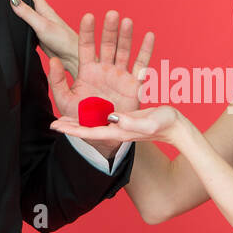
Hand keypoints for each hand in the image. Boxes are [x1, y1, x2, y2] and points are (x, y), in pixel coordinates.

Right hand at [0, 0, 81, 75]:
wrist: (72, 57)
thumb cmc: (63, 41)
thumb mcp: (42, 25)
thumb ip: (27, 13)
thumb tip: (13, 0)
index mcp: (44, 8)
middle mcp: (42, 13)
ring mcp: (41, 22)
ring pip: (26, 8)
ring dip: (16, 2)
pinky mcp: (39, 33)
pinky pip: (26, 20)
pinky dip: (18, 16)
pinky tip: (14, 20)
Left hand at [46, 9, 154, 120]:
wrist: (102, 135)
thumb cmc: (82, 118)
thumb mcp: (64, 101)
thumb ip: (58, 81)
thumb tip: (52, 61)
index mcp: (87, 71)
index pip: (86, 46)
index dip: (87, 32)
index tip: (88, 16)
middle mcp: (104, 69)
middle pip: (107, 44)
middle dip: (109, 29)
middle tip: (111, 14)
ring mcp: (120, 75)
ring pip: (124, 51)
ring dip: (126, 36)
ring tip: (127, 21)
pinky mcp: (134, 84)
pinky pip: (141, 65)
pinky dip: (146, 50)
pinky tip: (149, 36)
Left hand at [50, 105, 184, 146]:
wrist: (178, 126)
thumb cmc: (166, 126)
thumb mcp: (149, 124)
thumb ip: (132, 123)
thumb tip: (113, 118)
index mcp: (117, 130)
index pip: (88, 131)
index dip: (71, 129)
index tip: (55, 127)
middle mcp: (116, 124)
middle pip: (88, 124)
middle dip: (71, 123)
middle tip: (54, 122)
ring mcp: (121, 118)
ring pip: (96, 113)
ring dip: (83, 111)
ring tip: (68, 111)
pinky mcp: (128, 110)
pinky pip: (109, 107)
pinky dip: (99, 104)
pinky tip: (93, 101)